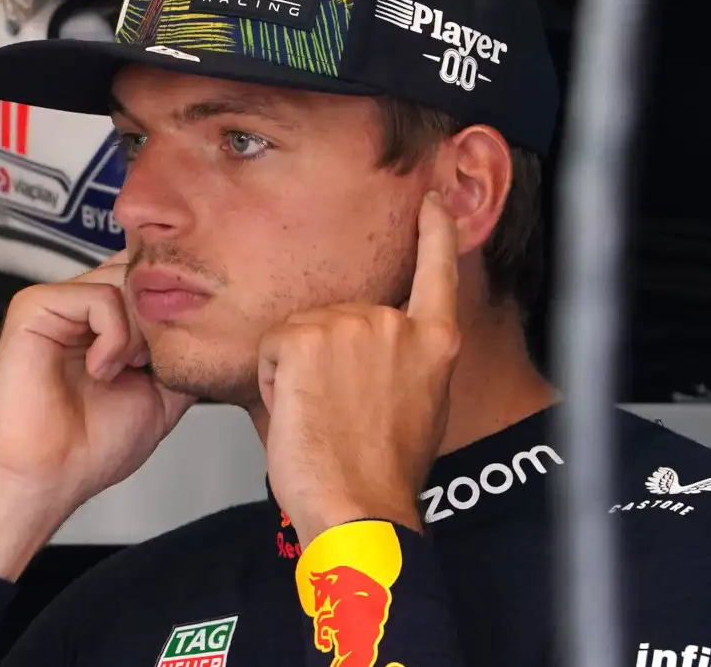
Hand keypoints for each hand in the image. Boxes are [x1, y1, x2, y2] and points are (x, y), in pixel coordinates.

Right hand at [0, 252, 197, 576]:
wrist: (45, 476)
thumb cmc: (88, 448)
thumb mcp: (161, 397)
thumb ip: (180, 356)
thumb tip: (215, 330)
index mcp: (105, 324)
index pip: (148, 281)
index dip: (175, 302)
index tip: (186, 339)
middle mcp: (81, 307)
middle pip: (140, 272)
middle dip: (161, 317)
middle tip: (152, 364)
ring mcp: (58, 304)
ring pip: (124, 282)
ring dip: (139, 332)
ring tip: (125, 372)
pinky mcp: (35, 306)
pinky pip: (97, 297)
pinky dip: (114, 337)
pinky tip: (101, 370)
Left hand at [258, 192, 461, 547]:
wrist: (360, 507)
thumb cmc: (381, 476)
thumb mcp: (417, 411)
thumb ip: (403, 368)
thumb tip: (379, 362)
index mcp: (434, 344)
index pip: (438, 272)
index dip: (435, 233)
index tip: (432, 203)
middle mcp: (396, 325)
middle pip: (336, 320)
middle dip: (323, 364)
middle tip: (340, 418)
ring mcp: (353, 326)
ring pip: (300, 335)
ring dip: (298, 376)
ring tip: (324, 420)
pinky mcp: (307, 336)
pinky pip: (272, 349)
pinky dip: (273, 382)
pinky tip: (301, 413)